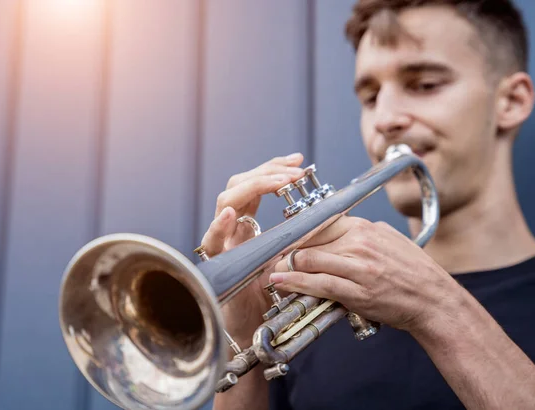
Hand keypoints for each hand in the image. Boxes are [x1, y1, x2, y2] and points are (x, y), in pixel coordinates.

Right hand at [200, 153, 305, 342]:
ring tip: (280, 182)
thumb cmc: (270, 294)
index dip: (274, 168)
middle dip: (267, 171)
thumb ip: (297, 234)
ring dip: (253, 187)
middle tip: (294, 170)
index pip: (256, 184)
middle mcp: (233, 227)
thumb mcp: (288, 256)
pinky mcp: (217, 264)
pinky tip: (231, 214)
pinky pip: (211, 240)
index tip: (298, 161)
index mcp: (249, 223)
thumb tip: (322, 211)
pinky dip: (219, 225)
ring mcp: (223, 242)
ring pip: (226, 201)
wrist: (254, 328)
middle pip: (240, 185)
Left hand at [271, 216, 462, 332]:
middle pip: (310, 241)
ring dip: (286, 267)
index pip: (320, 223)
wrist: (433, 299)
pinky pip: (319, 284)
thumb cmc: (413, 271)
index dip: (297, 233)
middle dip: (287, 251)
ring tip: (273, 272)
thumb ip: (363, 233)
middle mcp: (359, 242)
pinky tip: (282, 283)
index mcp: (365, 227)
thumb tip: (340, 229)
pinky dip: (296, 283)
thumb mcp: (389, 239)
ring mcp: (358, 267)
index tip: (285, 240)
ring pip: (310, 261)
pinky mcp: (357, 290)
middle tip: (272, 258)